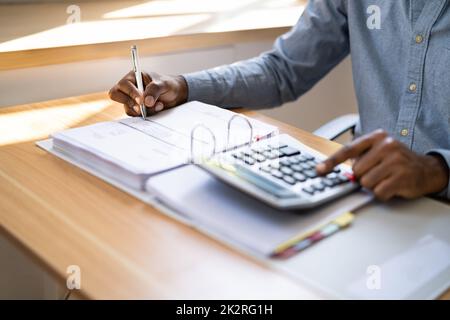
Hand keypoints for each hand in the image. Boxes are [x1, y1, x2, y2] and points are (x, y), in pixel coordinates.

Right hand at [108, 71, 187, 115]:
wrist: (176, 94)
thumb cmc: (168, 84)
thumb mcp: (163, 84)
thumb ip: (154, 90)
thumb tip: (146, 102)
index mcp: (133, 77)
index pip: (123, 85)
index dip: (130, 93)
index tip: (141, 100)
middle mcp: (129, 88)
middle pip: (115, 95)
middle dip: (129, 102)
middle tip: (142, 107)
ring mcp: (132, 99)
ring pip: (128, 107)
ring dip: (142, 110)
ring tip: (158, 105)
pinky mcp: (137, 109)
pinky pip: (135, 115)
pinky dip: (146, 114)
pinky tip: (157, 108)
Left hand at [316, 129, 448, 200]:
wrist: (426, 169)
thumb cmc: (396, 161)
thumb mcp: (378, 151)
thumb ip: (358, 157)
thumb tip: (334, 169)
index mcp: (376, 137)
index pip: (347, 150)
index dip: (331, 162)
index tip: (319, 171)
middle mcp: (387, 146)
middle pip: (356, 171)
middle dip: (363, 176)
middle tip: (378, 173)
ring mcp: (396, 161)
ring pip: (366, 183)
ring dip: (373, 186)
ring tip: (386, 179)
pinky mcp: (402, 177)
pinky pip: (378, 192)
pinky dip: (383, 193)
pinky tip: (392, 186)